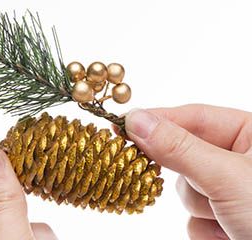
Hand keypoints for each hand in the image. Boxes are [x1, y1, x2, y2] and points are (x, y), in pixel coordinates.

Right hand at [124, 104, 251, 239]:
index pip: (191, 116)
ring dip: (200, 206)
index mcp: (249, 133)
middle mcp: (237, 158)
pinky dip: (204, 228)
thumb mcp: (227, 175)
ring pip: (185, 188)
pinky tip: (227, 234)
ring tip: (229, 220)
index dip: (156, 120)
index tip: (122, 125)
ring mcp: (228, 188)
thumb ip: (178, 147)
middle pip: (183, 154)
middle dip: (185, 174)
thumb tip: (135, 121)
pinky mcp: (221, 216)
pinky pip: (192, 216)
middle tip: (183, 180)